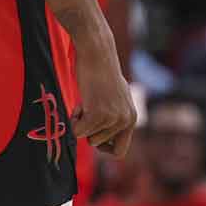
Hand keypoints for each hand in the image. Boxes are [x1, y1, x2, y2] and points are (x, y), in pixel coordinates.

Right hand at [71, 30, 137, 156]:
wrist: (97, 54)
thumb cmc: (102, 72)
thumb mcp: (116, 98)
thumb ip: (115, 117)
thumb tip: (105, 138)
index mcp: (132, 118)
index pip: (120, 151)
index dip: (104, 148)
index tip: (94, 135)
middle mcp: (126, 121)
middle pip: (98, 144)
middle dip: (89, 130)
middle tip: (89, 108)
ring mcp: (113, 119)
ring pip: (88, 138)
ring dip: (81, 122)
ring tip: (86, 101)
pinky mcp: (99, 115)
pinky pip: (78, 132)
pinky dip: (74, 120)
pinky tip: (80, 103)